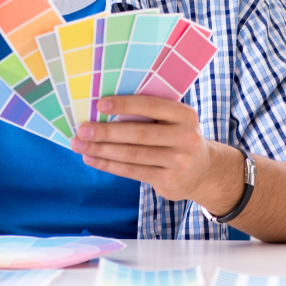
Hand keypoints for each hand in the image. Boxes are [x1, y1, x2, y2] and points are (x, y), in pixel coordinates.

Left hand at [71, 95, 244, 214]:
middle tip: (82, 129)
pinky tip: (91, 158)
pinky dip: (108, 164)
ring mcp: (178, 161)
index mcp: (185, 115)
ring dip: (102, 149)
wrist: (205, 171)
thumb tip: (105, 108)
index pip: (151, 106)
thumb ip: (151, 113)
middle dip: (106, 131)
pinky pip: (132, 171)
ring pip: (132, 154)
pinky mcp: (168, 180)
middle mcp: (185, 137)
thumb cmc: (178, 137)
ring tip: (80, 145)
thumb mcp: (176, 120)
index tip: (99, 104)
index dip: (124, 105)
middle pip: (138, 133)